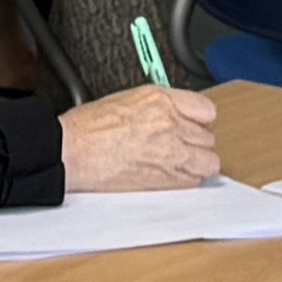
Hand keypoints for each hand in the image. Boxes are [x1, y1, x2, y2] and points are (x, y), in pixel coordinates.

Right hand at [59, 84, 218, 192]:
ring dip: (196, 164)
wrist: (71, 152)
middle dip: (195, 143)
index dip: (198, 120)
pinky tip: (168, 176)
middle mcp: (171, 124)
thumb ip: (159, 107)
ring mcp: (173, 152)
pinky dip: (185, 180)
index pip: (206, 110)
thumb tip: (174, 116)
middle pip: (208, 137)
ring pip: (209, 162)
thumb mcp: (128, 100)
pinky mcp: (167, 179)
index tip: (192, 125)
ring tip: (178, 164)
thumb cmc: (87, 128)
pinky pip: (194, 182)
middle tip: (178, 146)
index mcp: (161, 100)